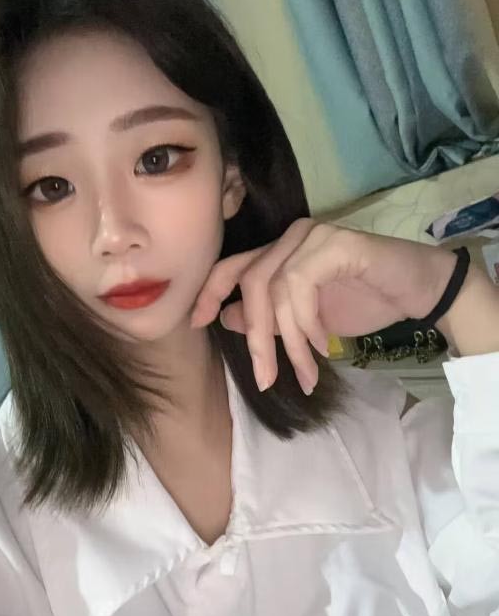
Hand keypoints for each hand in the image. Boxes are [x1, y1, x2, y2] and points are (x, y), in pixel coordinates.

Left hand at [190, 219, 457, 394]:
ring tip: (306, 372)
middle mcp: (292, 237)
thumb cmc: (363, 301)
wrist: (417, 291)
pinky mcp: (335, 243)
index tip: (197, 323)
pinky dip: (307, 322)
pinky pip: (302, 285)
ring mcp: (313, 236)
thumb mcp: (306, 319)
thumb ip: (270, 316)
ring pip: (276, 290)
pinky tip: (323, 344)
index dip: (210, 294)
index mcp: (280, 251)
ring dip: (289, 341)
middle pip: (251, 283)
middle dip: (256, 339)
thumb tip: (228, 319)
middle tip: (266, 379)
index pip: (232, 267)